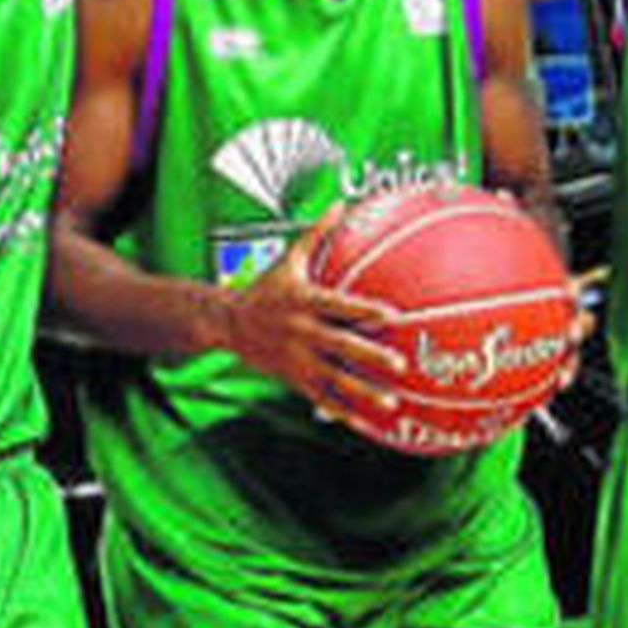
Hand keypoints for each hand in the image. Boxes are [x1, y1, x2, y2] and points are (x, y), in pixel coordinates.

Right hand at [221, 227, 405, 423]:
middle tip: (400, 363)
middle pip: (341, 346)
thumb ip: (317, 233)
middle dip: (370, 356)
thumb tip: (342, 204)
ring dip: (363, 393)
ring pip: (335, 380)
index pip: (338, 306)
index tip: (392, 315)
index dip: (364, 310)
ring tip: (391, 402)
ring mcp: (298, 360)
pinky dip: (344, 413)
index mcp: (304, 301)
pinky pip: (323, 399)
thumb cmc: (266, 289)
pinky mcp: (294, 380)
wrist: (227, 323)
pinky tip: (367, 424)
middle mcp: (302, 332)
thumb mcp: (288, 260)